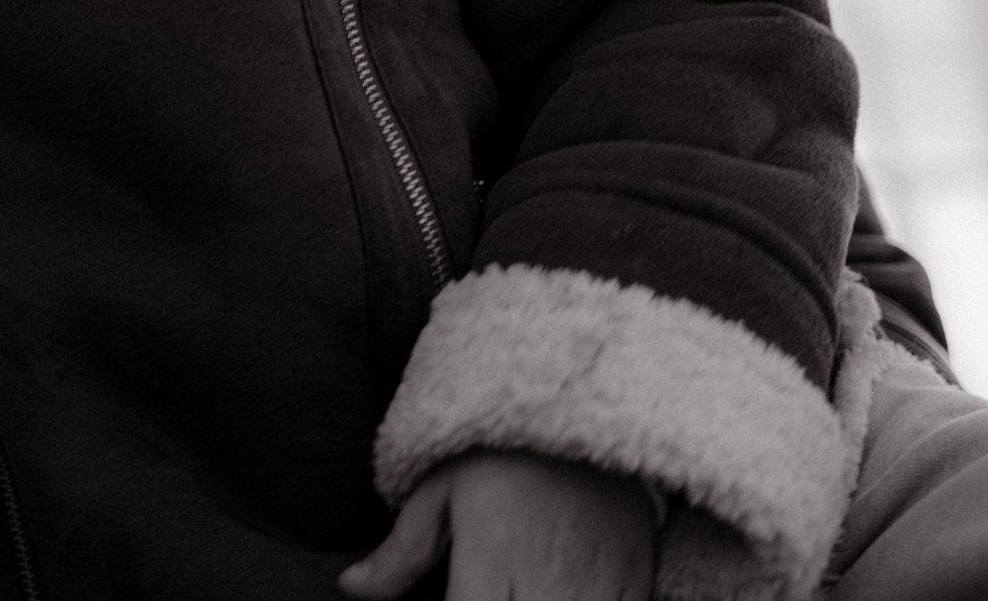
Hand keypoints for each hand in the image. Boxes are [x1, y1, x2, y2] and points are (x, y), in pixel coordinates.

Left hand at [340, 451, 654, 600]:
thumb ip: (401, 551)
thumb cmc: (500, 450)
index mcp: (490, 566)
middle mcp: (546, 588)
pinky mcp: (636, 585)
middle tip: (484, 588)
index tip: (452, 596)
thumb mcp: (441, 489)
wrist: (584, 405)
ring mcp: (598, 591)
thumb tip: (351, 589)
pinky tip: (562, 590)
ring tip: (514, 587)